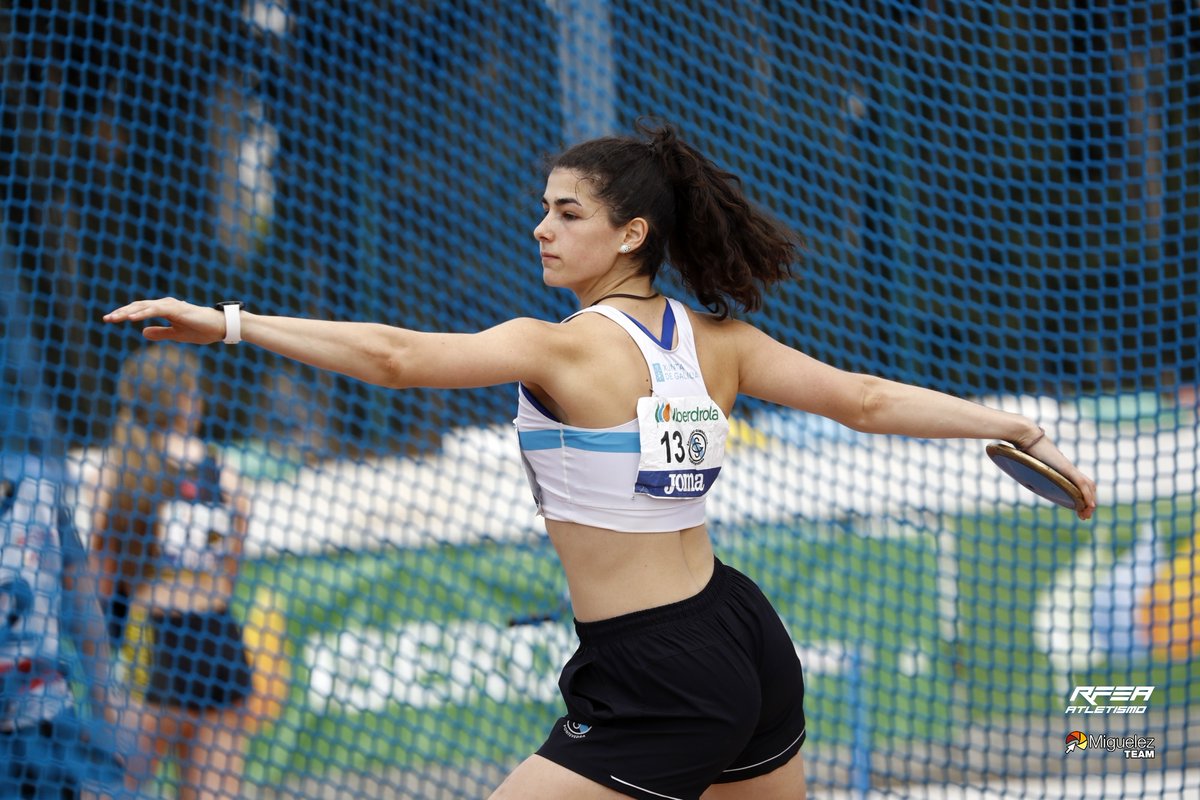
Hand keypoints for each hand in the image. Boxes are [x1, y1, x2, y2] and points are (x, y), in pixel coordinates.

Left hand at [103, 297, 224, 344]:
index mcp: (165, 310)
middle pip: (138, 306)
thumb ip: (160, 332)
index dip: (125, 314)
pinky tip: (132, 318)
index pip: (140, 310)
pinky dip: (143, 313)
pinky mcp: (176, 309)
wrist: (220, 327)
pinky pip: (156, 310)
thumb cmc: (202, 330)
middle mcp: (166, 304)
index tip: (110, 320)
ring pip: (144, 306)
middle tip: (106, 319)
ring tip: (114, 318)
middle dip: (121, 312)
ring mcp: (170, 305)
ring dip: (128, 312)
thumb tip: (142, 332)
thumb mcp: (176, 335)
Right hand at [1026, 436, 1097, 520]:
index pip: (1079, 483)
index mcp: (1061, 469)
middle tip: (1085, 516)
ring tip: (1087, 513)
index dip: (1083, 497)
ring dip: (1090, 501)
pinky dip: (1087, 495)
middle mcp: (1068, 469)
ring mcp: (1068, 468)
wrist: (1026, 436)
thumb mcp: (1029, 465)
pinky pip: (1081, 483)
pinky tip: (1089, 505)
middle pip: (1088, 486)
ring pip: (1088, 486)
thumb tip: (1018, 473)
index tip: (1079, 510)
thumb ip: (1029, 471)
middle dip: (1088, 502)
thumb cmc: (1024, 448)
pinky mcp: (1066, 468)